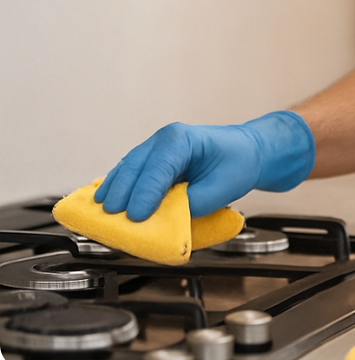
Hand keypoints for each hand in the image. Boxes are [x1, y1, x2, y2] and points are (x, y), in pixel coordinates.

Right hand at [94, 111, 314, 219]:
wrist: (247, 152)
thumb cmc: (238, 163)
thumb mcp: (222, 188)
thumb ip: (193, 204)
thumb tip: (168, 220)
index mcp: (181, 139)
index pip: (158, 168)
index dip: (144, 194)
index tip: (136, 216)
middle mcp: (164, 139)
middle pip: (135, 166)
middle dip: (121, 192)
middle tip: (111, 217)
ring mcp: (155, 148)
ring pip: (128, 167)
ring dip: (114, 189)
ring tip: (101, 211)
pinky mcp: (153, 160)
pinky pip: (131, 172)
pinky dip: (119, 186)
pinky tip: (107, 199)